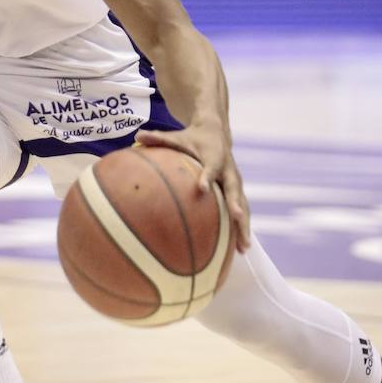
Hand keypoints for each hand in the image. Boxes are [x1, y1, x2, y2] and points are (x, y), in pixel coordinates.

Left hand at [136, 119, 250, 252]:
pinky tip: (240, 249)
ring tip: (244, 246)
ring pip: (242, 204)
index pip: (210, 167)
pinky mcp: (237, 190)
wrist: (215, 133)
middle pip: (234, 189)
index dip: (207, 177)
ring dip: (244, 224)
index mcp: (214, 156)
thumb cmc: (191, 139)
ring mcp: (235, 181)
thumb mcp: (176, 137)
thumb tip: (136, 135)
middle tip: (237, 218)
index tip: (202, 190)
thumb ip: (158, 138)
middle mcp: (229, 170)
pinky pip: (241, 210)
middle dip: (236, 204)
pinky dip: (242, 228)